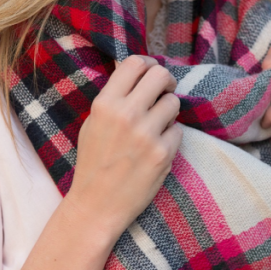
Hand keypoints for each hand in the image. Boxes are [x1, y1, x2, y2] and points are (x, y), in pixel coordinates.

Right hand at [66, 55, 182, 242]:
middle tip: (164, 92)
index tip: (152, 73)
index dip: (148, 64)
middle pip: (160, 75)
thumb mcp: (93, 124)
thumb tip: (138, 73)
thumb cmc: (94, 164)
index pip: (135, 64)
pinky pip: (177, 131)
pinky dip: (170, 138)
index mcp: (105, 104)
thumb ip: (114, 99)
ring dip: (168, 112)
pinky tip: (155, 151)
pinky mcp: (163, 154)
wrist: (96, 205)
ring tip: (155, 128)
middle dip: (166, 82)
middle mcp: (126, 115)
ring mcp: (146, 134)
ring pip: (173, 103)